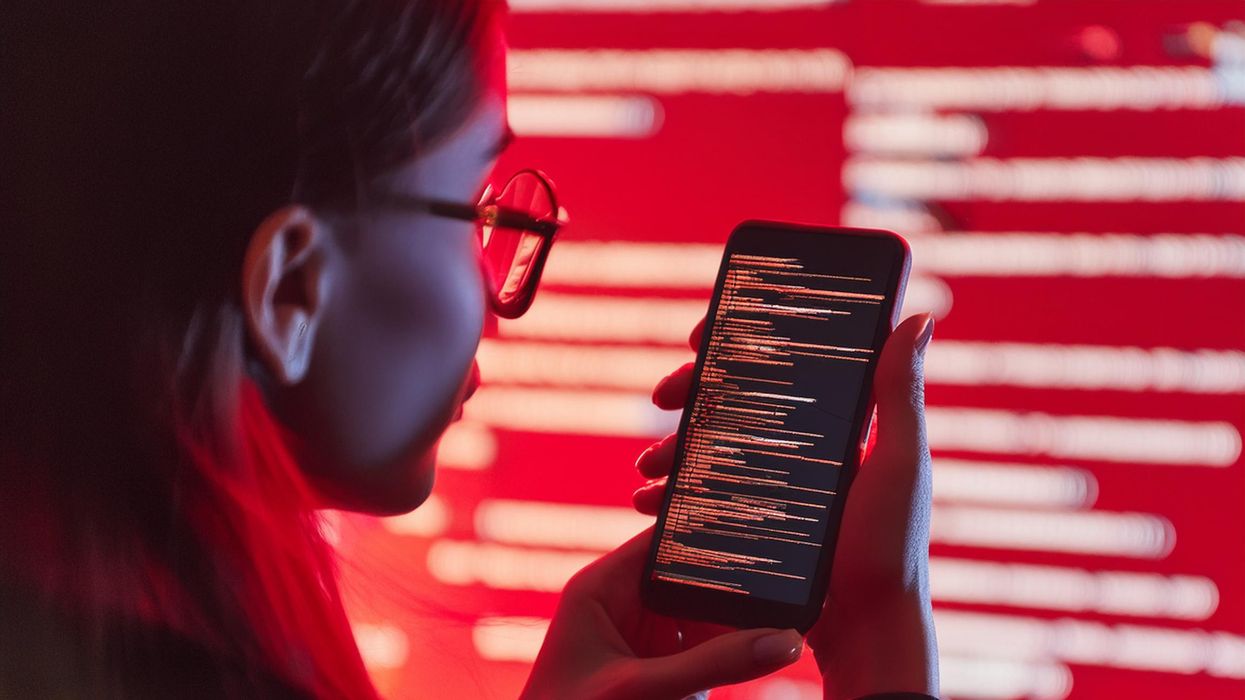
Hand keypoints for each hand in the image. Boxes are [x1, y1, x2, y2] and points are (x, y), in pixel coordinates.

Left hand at [521, 528, 804, 699]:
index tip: (765, 527)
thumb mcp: (640, 690)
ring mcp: (643, 638)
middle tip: (795, 581)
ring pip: (706, 616)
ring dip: (740, 621)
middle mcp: (624, 603)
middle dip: (738, 583)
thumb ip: (712, 664)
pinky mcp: (658, 670)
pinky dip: (733, 654)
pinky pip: (705, 651)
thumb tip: (784, 640)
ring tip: (794, 613)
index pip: (667, 541)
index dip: (714, 532)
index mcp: (603, 586)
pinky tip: (769, 649)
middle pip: (694, 579)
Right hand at [634, 314, 939, 699]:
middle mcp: (801, 447)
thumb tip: (916, 317)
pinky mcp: (752, 523)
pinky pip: (703, 498)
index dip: (737, 342)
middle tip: (663, 396)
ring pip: (709, 449)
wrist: (865, 629)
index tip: (701, 333)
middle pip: (732, 401)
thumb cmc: (892, 546)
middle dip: (689, 392)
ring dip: (669, 447)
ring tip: (647, 463)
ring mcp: (773, 485)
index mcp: (835, 422)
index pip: (780, 364)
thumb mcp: (899, 462)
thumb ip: (900, 393)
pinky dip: (671, 495)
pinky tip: (649, 501)